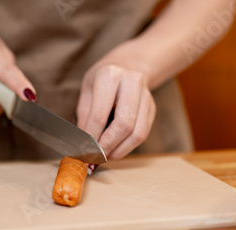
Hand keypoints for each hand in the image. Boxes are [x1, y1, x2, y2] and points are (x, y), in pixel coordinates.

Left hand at [76, 44, 155, 159]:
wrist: (127, 65)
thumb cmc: (102, 79)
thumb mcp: (87, 91)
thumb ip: (85, 117)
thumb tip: (84, 145)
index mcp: (110, 75)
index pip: (99, 114)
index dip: (92, 137)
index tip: (84, 150)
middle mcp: (132, 82)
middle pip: (123, 125)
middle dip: (108, 146)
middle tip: (96, 157)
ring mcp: (146, 95)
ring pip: (137, 133)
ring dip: (120, 150)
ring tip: (106, 157)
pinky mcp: (152, 108)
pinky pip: (143, 133)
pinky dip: (128, 147)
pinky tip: (116, 150)